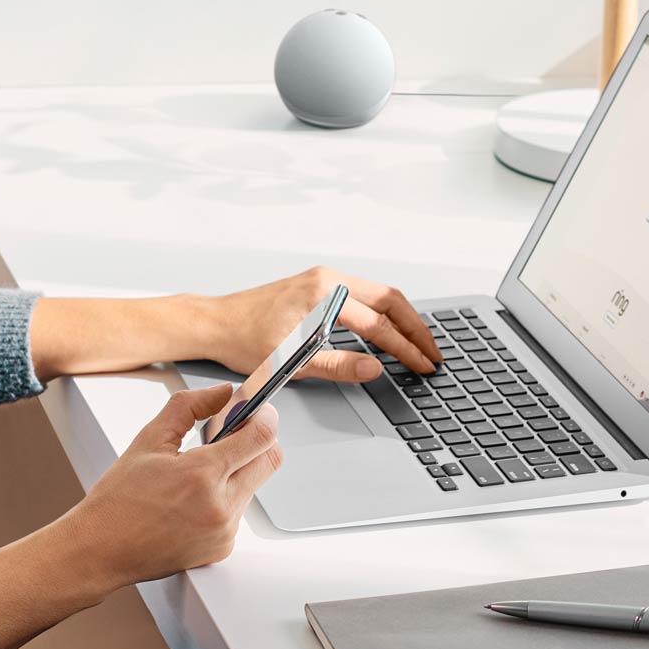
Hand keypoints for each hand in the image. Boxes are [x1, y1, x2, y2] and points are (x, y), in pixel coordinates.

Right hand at [63, 383, 280, 588]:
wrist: (101, 550)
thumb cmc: (118, 499)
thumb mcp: (149, 440)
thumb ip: (189, 407)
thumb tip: (223, 393)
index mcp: (202, 475)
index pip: (261, 437)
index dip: (265, 416)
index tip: (259, 408)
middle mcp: (221, 507)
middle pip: (270, 461)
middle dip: (258, 441)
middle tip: (232, 432)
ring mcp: (224, 532)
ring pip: (253, 486)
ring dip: (238, 470)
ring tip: (198, 470)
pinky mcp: (222, 548)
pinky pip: (238, 512)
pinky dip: (225, 497)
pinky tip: (193, 498)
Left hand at [205, 266, 441, 381]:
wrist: (215, 322)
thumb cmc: (243, 339)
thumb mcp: (292, 360)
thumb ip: (338, 365)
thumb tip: (374, 368)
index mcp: (323, 293)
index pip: (378, 323)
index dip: (405, 348)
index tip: (423, 365)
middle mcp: (327, 279)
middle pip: (389, 299)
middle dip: (415, 328)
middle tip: (433, 353)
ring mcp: (323, 280)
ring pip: (378, 295)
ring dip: (401, 320)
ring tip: (417, 345)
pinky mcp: (317, 286)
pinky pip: (362, 296)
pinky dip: (382, 314)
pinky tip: (388, 332)